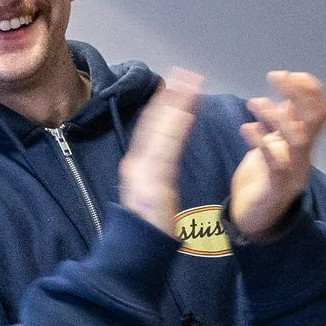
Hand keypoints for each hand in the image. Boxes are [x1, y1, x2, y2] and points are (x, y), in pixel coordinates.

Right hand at [120, 69, 201, 234]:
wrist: (135, 253)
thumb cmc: (146, 229)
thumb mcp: (150, 194)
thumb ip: (156, 172)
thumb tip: (162, 155)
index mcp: (138, 165)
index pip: (153, 127)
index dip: (164, 104)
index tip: (176, 84)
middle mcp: (137, 163)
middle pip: (155, 122)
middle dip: (170, 96)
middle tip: (186, 73)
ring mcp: (143, 171)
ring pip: (160, 131)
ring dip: (175, 105)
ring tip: (190, 84)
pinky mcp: (151, 182)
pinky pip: (165, 151)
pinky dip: (174, 130)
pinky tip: (185, 113)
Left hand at [231, 71, 325, 240]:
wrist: (254, 218)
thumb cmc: (263, 179)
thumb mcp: (274, 145)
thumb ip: (283, 123)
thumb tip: (288, 96)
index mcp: (304, 143)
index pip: (321, 110)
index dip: (309, 88)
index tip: (287, 74)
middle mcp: (304, 155)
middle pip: (316, 119)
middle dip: (299, 92)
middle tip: (275, 77)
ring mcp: (294, 171)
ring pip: (298, 139)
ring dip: (277, 116)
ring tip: (254, 102)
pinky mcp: (277, 187)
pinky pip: (275, 163)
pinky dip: (261, 142)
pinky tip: (247, 129)